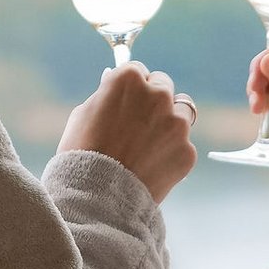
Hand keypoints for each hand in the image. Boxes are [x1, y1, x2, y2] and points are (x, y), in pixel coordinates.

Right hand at [58, 62, 199, 201]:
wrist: (96, 197)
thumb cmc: (82, 152)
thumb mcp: (83, 113)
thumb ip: (106, 95)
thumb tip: (114, 83)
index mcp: (129, 79)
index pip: (138, 71)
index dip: (130, 88)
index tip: (125, 101)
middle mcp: (158, 95)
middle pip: (164, 85)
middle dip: (153, 99)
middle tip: (138, 122)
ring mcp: (176, 123)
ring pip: (182, 110)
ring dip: (170, 120)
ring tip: (148, 143)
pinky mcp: (187, 150)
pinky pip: (182, 143)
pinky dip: (171, 151)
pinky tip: (151, 165)